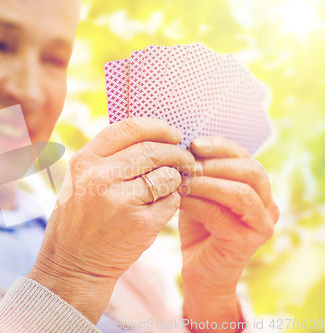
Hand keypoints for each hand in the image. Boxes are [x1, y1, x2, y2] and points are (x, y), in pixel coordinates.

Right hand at [27, 118, 194, 322]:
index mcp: (84, 161)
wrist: (73, 265)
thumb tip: (150, 137)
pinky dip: (172, 202)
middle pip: (152, 150)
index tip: (172, 134)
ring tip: (170, 185)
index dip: (157, 127)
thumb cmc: (79, 220)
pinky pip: (170, 202)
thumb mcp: (79, 181)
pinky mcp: (139, 224)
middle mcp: (100, 177)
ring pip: (165, 175)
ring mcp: (120, 201)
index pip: (128, 127)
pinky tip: (161, 207)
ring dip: (174, 179)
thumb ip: (107, 158)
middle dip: (175, 152)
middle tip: (184, 159)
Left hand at [179, 136, 278, 331]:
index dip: (220, 147)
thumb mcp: (201, 195)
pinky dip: (197, 203)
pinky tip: (179, 200)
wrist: (200, 271)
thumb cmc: (199, 229)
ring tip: (182, 181)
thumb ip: (201, 175)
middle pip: (251, 171)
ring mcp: (261, 225)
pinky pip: (220, 215)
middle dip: (216, 163)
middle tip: (187, 164)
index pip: (245, 158)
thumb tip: (184, 149)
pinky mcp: (245, 242)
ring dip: (207, 183)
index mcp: (259, 190)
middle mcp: (267, 206)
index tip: (193, 144)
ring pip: (241, 192)